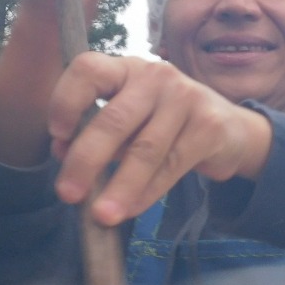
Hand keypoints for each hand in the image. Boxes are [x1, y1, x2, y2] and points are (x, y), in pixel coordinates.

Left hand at [47, 54, 272, 225]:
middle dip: (86, 160)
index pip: (88, 70)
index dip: (66, 102)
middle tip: (68, 194)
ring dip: (119, 187)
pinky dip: (146, 193)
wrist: (228, 129)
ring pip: (144, 149)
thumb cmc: (164, 125)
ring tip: (101, 215)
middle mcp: (155, 76)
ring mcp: (185, 97)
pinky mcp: (208, 125)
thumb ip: (97, 132)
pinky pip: (170, 167)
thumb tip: (62, 152)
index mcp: (126, 69)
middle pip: (113, 119)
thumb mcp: (129, 121)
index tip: (56, 136)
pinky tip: (130, 209)